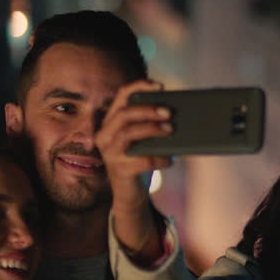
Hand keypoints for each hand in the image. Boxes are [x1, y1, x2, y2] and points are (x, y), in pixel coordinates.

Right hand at [95, 79, 173, 260]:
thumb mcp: (142, 140)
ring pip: (128, 133)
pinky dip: (159, 158)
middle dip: (148, 110)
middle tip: (169, 113)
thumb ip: (150, 125)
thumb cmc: (139, 161)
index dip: (139, 86)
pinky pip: (141, 160)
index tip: (159, 85)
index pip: (121, 96)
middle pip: (124, 114)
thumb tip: (175, 112)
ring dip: (152, 129)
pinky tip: (170, 159)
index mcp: (111, 122)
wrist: (130, 194)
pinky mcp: (119, 170)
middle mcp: (105, 135)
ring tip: (170, 130)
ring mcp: (110, 153)